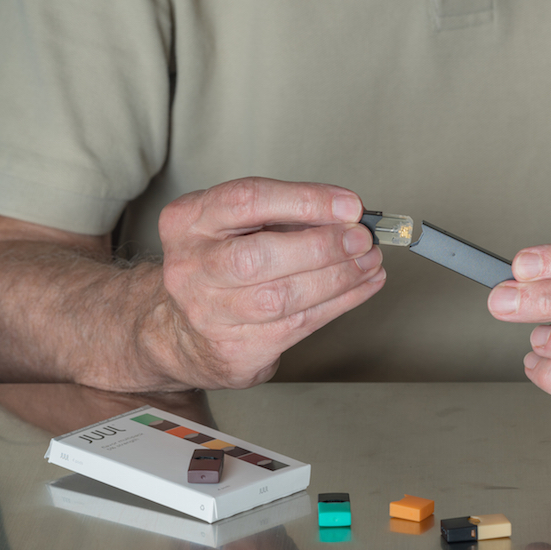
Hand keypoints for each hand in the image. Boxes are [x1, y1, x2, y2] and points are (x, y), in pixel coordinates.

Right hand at [159, 177, 384, 388]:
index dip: (305, 200)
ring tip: (369, 262)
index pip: (247, 200)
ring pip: (282, 297)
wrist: (181, 333)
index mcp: (186, 222)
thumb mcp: (233, 227)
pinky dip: (340, 303)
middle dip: (323, 246)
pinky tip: (362, 286)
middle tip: (362, 239)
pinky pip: (299, 324)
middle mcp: (191, 268)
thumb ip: (282, 216)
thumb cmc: (218, 269)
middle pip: (260, 255)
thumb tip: (346, 214)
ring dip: (338, 278)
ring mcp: (209, 313)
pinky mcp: (235, 349)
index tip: (349, 206)